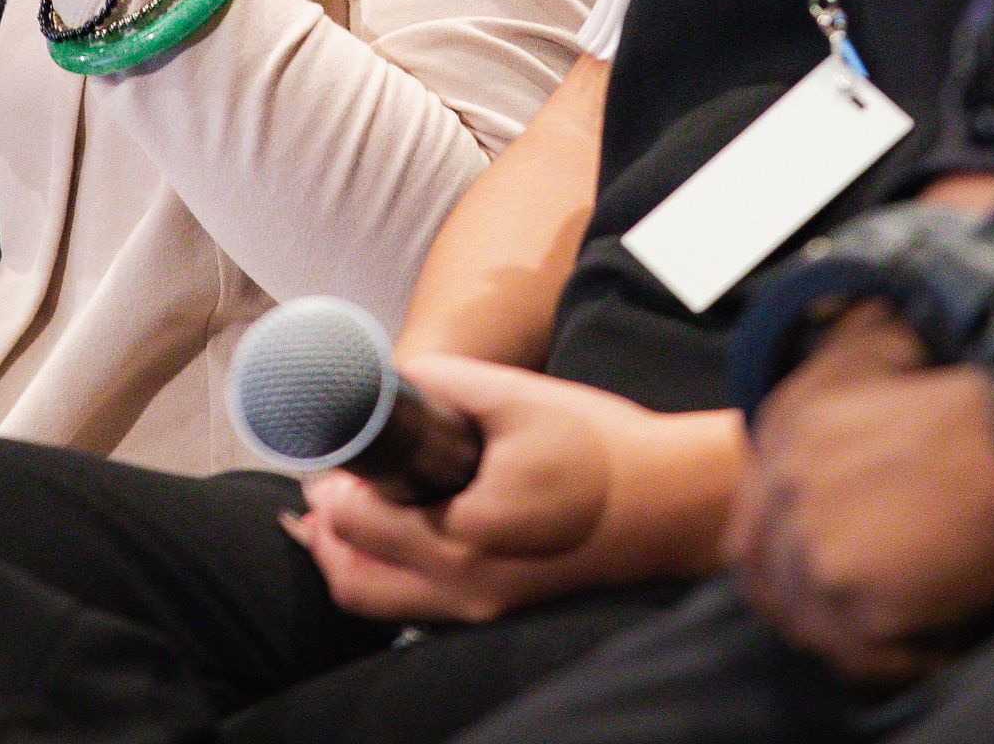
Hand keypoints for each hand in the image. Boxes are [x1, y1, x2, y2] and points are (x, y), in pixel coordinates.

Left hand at [285, 359, 698, 624]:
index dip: (329, 484)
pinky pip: (413, 608)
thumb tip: (389, 378)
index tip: (326, 455)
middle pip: (352, 575)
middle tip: (323, 485)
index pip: (356, 520)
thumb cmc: (600, 446)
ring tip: (342, 513)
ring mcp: (479, 610)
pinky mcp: (496, 614)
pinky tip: (393, 535)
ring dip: (348, 558)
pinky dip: (386, 575)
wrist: (670, 504)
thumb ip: (442, 382)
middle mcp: (463, 587)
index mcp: (462, 534)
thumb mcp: (517, 395)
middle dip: (326, 528)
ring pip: (377, 601)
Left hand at [726, 305, 993, 688]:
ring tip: (915, 634)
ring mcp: (815, 547)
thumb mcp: (875, 378)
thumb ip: (825, 438)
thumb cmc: (971, 418)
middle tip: (868, 623)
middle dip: (815, 611)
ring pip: (813, 627)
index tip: (823, 586)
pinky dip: (901, 661)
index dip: (786, 569)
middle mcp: (785, 490)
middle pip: (774, 585)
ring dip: (861, 639)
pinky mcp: (855, 597)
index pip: (752, 531)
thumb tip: (821, 499)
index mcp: (787, 436)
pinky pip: (862, 657)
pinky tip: (939, 644)